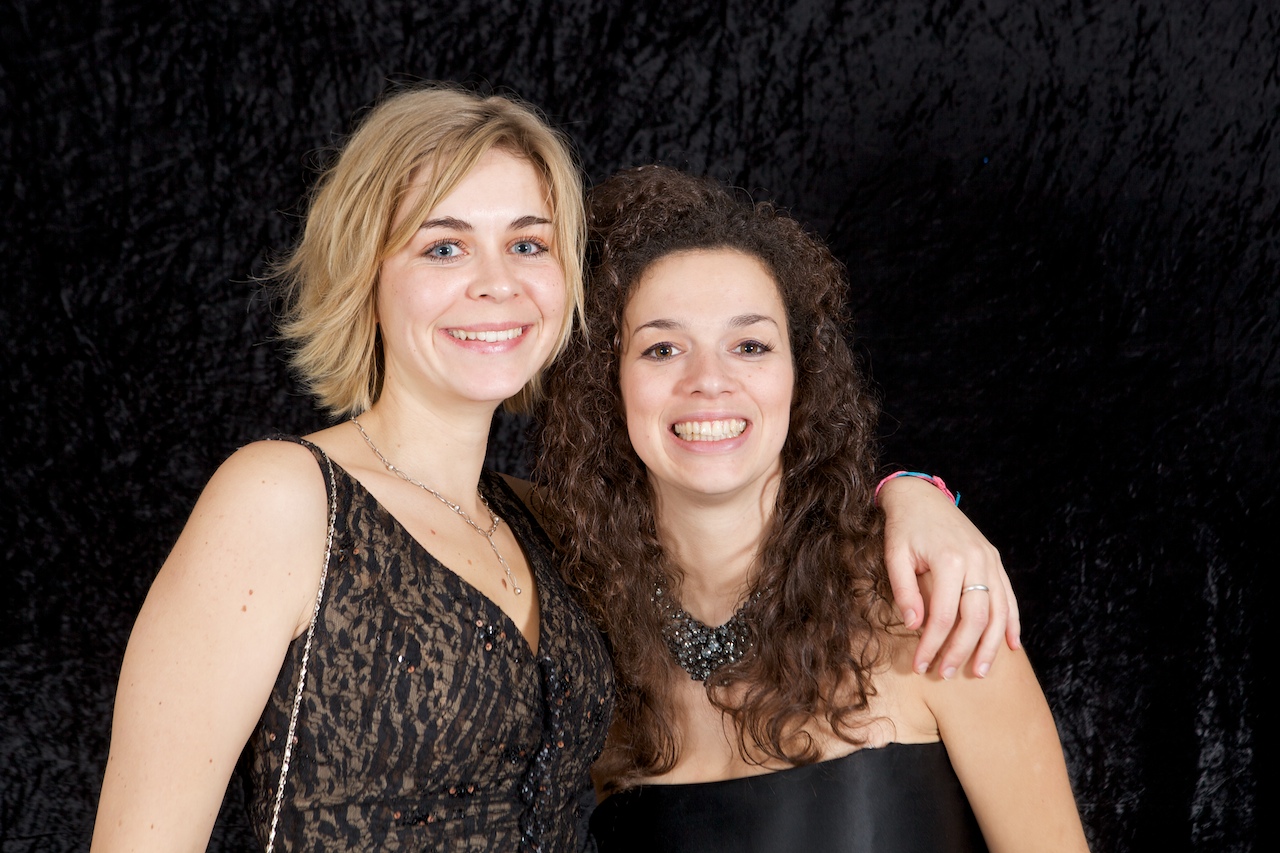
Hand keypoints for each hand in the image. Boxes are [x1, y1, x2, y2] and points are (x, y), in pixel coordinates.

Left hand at [878, 475, 1020, 677]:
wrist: (921, 497)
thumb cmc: (904, 528)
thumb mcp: (894, 555)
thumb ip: (903, 590)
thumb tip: (915, 625)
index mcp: (949, 560)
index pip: (944, 616)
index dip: (932, 645)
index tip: (921, 665)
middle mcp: (976, 560)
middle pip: (976, 617)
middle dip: (961, 651)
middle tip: (945, 673)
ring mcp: (990, 560)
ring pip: (998, 610)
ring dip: (991, 645)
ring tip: (980, 671)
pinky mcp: (994, 559)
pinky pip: (1008, 596)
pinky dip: (1012, 622)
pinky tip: (1011, 645)